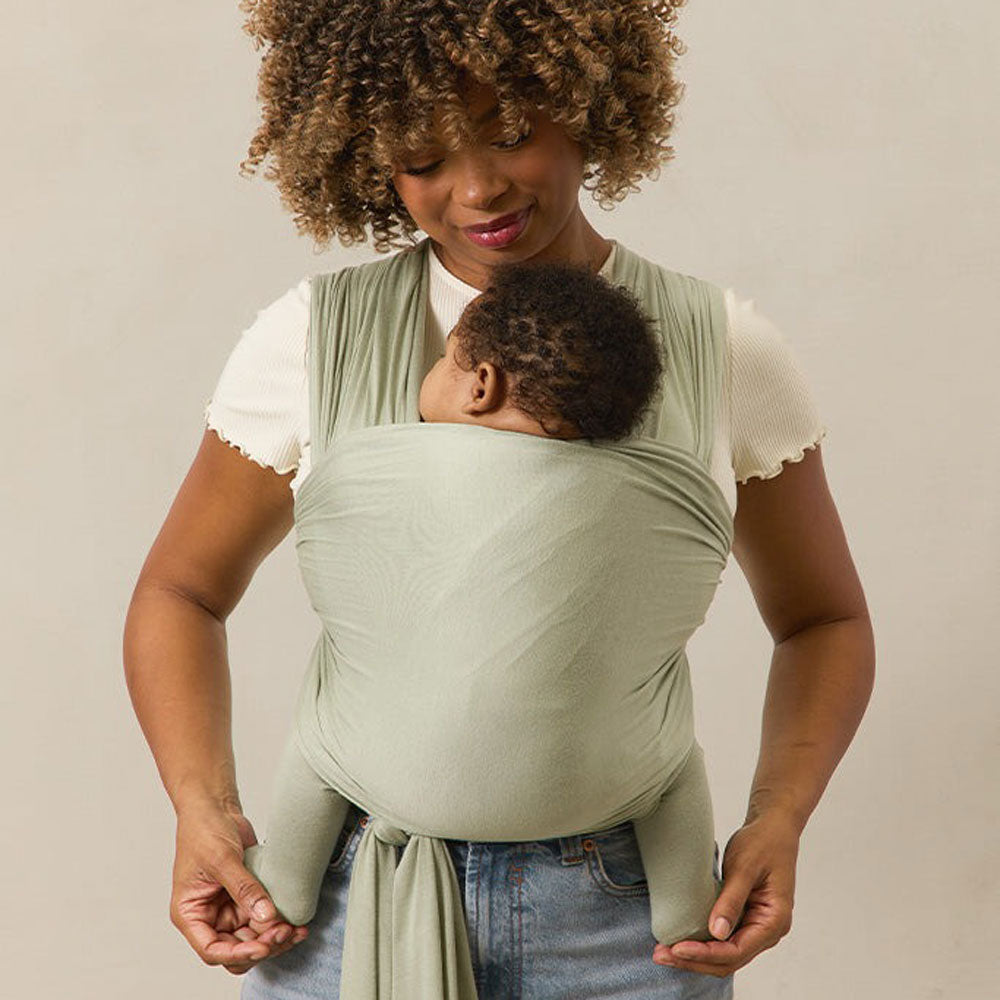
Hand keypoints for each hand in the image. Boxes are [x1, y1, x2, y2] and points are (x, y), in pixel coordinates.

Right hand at [170, 799, 308, 974]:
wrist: (215, 808)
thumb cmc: (203, 830)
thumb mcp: (222, 860)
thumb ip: (244, 889)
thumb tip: (265, 915)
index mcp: (191, 914)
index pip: (212, 949)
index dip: (237, 954)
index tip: (262, 946)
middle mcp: (209, 916)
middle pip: (236, 948)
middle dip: (261, 945)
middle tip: (285, 932)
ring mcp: (229, 908)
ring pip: (253, 937)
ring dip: (274, 937)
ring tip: (296, 930)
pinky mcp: (246, 898)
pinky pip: (263, 918)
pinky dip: (278, 922)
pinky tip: (296, 921)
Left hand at [652, 811, 799, 977]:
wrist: (773, 828)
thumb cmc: (763, 843)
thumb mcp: (744, 868)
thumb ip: (731, 900)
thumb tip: (716, 933)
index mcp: (774, 921)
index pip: (737, 951)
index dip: (706, 954)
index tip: (677, 948)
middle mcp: (768, 931)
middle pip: (729, 960)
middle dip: (695, 961)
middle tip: (661, 955)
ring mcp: (757, 927)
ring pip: (725, 955)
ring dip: (696, 956)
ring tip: (664, 952)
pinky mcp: (745, 918)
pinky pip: (724, 941)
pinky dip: (703, 944)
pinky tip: (681, 940)